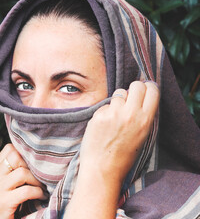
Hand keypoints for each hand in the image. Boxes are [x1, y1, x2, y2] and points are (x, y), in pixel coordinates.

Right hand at [0, 144, 47, 218]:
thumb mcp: (3, 183)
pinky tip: (41, 196)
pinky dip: (38, 192)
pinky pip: (26, 191)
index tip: (32, 162)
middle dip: (30, 164)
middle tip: (37, 174)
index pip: (9, 149)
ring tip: (41, 186)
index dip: (23, 152)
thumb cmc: (2, 203)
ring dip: (36, 180)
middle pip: (15, 156)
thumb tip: (34, 158)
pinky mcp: (4, 202)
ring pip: (22, 172)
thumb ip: (12, 170)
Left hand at [64, 81, 159, 218]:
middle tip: (129, 98)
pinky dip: (105, 111)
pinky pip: (105, 104)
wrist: (102, 168)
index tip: (144, 89)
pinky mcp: (100, 115)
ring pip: (119, 93)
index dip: (148, 87)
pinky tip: (104, 124)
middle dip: (133, 89)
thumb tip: (140, 97)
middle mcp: (131, 114)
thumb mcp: (142, 136)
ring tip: (115, 116)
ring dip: (118, 100)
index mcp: (145, 120)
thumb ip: (142, 115)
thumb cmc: (123, 155)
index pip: (152, 90)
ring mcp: (114, 113)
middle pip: (136, 85)